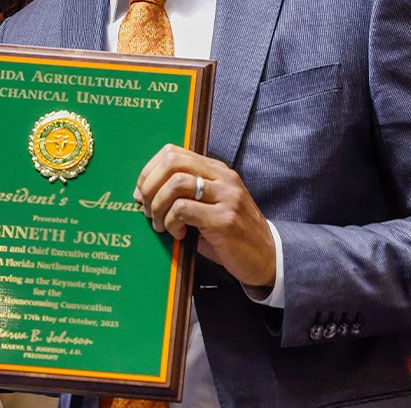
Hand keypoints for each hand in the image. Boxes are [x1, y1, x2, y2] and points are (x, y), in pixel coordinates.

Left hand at [135, 144, 275, 288]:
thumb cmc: (231, 235)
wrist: (268, 258)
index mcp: (216, 170)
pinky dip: (172, 223)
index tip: (142, 193)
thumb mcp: (208, 206)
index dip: (149, 171)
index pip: (173, 152)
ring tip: (162, 225)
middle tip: (148, 211)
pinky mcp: (226, 219)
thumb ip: (184, 195)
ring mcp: (226, 197)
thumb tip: (144, 195)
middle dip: (150, 187)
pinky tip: (179, 234)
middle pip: (172, 163)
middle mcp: (222, 178)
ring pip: (176, 185)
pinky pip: (184, 210)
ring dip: (159, 207)